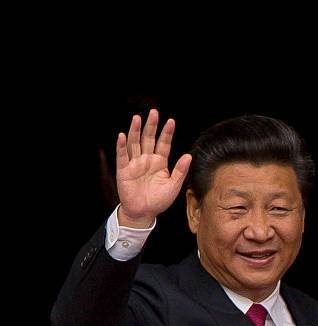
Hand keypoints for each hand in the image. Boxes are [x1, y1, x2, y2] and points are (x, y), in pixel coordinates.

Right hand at [116, 109, 191, 227]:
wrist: (143, 213)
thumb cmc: (159, 200)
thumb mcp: (173, 186)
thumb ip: (180, 171)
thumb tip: (189, 155)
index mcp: (160, 162)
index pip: (164, 144)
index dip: (167, 133)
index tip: (171, 121)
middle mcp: (147, 160)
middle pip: (149, 139)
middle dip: (151, 126)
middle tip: (154, 112)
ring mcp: (135, 164)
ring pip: (135, 143)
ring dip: (135, 131)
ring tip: (137, 118)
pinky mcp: (124, 170)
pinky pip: (122, 156)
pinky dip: (121, 146)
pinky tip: (122, 135)